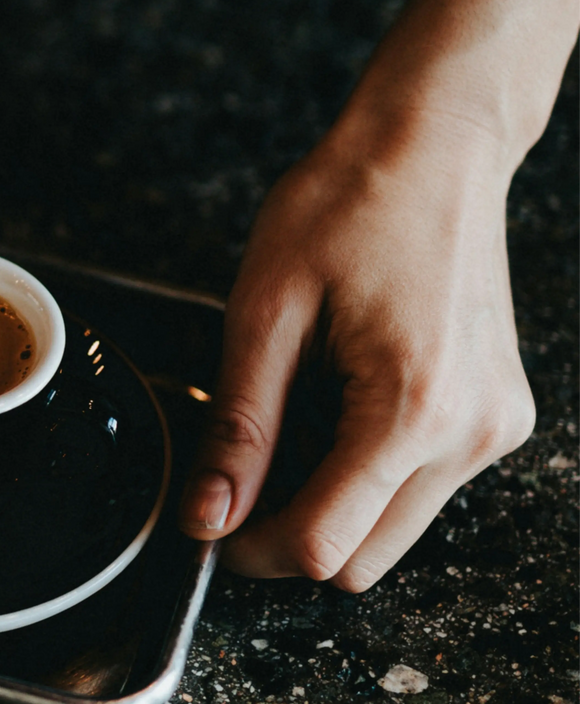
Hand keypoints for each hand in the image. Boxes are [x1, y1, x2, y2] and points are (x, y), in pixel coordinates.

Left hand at [179, 111, 534, 590]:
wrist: (433, 145)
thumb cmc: (348, 203)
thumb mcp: (265, 311)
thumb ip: (239, 426)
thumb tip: (207, 514)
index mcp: (413, 408)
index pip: (323, 543)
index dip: (249, 549)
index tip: (206, 522)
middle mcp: (471, 433)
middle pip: (364, 558)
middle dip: (289, 534)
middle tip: (238, 471)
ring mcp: (495, 428)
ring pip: (392, 529)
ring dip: (330, 499)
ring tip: (295, 410)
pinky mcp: (497, 414)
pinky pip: (421, 485)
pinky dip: (368, 468)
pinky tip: (338, 399)